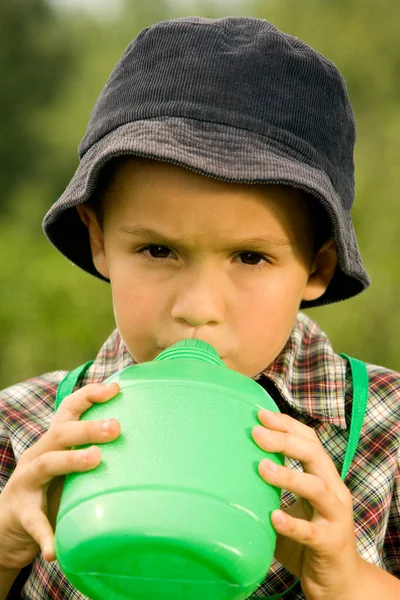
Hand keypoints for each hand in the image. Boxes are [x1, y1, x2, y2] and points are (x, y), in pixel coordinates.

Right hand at [0, 382, 119, 570]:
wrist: (8, 524)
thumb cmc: (51, 489)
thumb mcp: (70, 465)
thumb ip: (95, 452)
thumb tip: (145, 443)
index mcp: (53, 441)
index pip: (69, 409)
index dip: (90, 395)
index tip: (115, 388)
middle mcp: (38, 454)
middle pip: (61, 432)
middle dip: (88, 427)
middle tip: (116, 427)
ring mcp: (26, 483)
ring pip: (47, 464)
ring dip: (71, 460)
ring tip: (96, 459)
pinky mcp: (21, 514)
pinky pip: (34, 522)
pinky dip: (46, 534)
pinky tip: (54, 549)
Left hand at [252, 409, 360, 599]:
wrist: (338, 582)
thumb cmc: (308, 539)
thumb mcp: (291, 507)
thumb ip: (271, 490)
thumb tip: (229, 468)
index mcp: (325, 477)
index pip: (310, 440)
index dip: (287, 424)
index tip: (260, 414)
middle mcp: (334, 492)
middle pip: (314, 454)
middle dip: (285, 439)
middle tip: (256, 433)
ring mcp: (335, 518)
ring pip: (317, 488)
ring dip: (289, 475)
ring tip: (262, 468)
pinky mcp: (330, 544)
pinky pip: (311, 532)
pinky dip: (291, 523)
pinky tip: (272, 517)